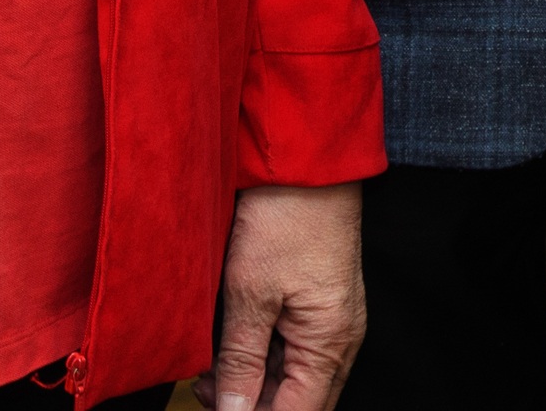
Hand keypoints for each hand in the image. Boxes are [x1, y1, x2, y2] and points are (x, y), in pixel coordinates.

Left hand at [213, 181, 366, 410]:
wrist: (307, 160)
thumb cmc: (286, 216)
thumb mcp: (250, 292)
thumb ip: (241, 360)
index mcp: (329, 343)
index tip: (216, 410)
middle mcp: (341, 339)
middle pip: (298, 401)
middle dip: (250, 404)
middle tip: (204, 390)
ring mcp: (334, 321)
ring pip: (294, 378)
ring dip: (254, 381)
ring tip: (210, 367)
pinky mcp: (322, 304)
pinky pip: (296, 349)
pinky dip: (263, 354)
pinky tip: (231, 343)